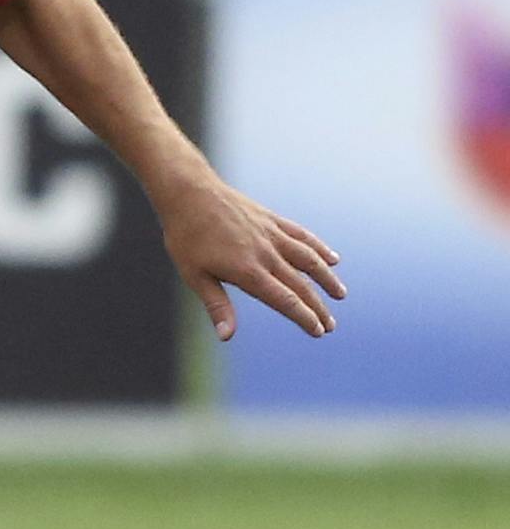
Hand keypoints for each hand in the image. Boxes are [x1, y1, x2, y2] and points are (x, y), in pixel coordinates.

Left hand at [159, 175, 344, 340]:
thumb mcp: (195, 275)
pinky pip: (302, 235)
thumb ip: (217, 305)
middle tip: (331, 326)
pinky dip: (319, 248)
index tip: (318, 331)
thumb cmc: (187, 237)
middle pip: (300, 284)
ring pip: (309, 259)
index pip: (284, 300)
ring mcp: (271, 234)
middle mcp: (266, 253)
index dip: (304, 317)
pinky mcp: (271, 219)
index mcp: (248, 271)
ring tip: (340, 294)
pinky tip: (332, 258)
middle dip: (317, 307)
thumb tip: (226, 336)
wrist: (189, 192)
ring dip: (326, 278)